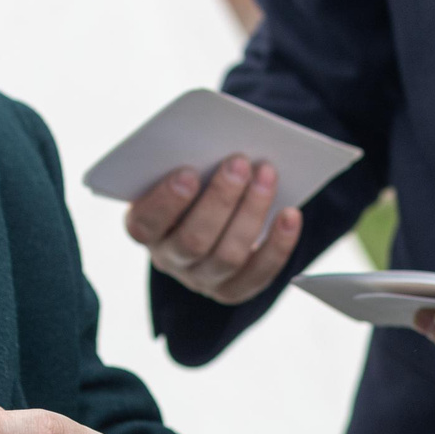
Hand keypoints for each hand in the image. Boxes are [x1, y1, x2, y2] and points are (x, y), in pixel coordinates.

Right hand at [125, 155, 303, 304]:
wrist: (211, 210)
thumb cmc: (194, 178)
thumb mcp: (181, 168)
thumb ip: (190, 160)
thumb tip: (218, 144)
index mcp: (143, 227)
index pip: (145, 223)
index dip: (166, 201)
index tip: (188, 172)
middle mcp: (169, 258)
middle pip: (192, 241)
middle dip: (220, 199)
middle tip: (239, 162)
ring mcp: (201, 278)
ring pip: (228, 256)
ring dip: (252, 212)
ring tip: (267, 175)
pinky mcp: (233, 289)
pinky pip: (258, 274)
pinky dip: (278, 244)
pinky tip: (290, 214)